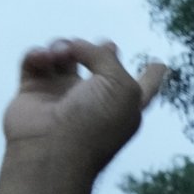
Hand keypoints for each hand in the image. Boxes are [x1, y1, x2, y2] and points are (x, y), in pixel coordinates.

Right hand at [2, 39, 168, 170]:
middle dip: (100, 52)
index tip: (159, 64)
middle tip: (106, 45)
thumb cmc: (94, 122)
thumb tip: (75, 46)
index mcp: (124, 104)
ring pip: (63, 57)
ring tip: (61, 53)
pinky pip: (35, 61)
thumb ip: (105, 57)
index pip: (144, 88)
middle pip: (101, 69)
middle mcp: (94, 100)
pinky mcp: (33, 93)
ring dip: (62, 46)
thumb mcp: (120, 85)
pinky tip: (44, 58)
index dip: (152, 75)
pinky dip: (38, 54)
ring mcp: (62, 96)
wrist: (51, 149)